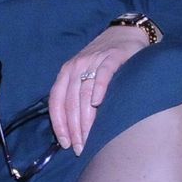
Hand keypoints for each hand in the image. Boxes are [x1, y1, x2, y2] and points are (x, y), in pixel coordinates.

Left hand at [49, 26, 150, 154]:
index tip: (65, 143)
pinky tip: (99, 104)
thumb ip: (77, 94)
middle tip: (81, 148)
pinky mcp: (112, 57)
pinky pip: (103, 75)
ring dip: (87, 119)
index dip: (59, 124)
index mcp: (66, 72)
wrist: (125, 33)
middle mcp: (76, 66)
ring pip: (85, 94)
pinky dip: (100, 89)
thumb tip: (73, 128)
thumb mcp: (85, 74)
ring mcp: (93, 61)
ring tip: (91, 139)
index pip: (56, 101)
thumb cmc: (104, 60)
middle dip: (75, 128)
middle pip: (71, 102)